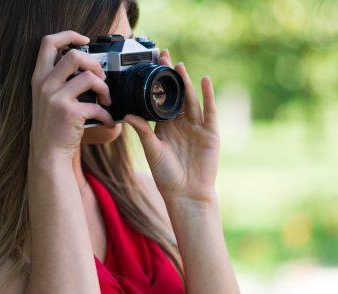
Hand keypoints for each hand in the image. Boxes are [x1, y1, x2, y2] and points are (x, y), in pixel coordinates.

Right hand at [30, 31, 114, 159]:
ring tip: (107, 100)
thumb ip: (60, 79)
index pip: (48, 43)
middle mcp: (45, 84)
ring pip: (89, 77)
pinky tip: (108, 121)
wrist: (48, 153)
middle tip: (100, 78)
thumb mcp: (48, 97)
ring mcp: (56, 98)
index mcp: (39, 77)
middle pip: (73, 55)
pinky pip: (97, 106)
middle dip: (94, 63)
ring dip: (105, 89)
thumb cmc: (54, 125)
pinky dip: (107, 115)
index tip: (84, 40)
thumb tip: (89, 65)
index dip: (68, 35)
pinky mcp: (69, 113)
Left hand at [125, 50, 219, 207]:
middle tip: (164, 56)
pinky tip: (205, 81)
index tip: (152, 65)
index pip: (161, 98)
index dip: (158, 82)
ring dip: (186, 82)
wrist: (186, 194)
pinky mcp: (211, 132)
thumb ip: (143, 130)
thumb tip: (127, 114)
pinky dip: (208, 96)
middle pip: (177, 94)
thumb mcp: (152, 150)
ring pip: (191, 99)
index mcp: (165, 126)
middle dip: (171, 76)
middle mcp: (181, 123)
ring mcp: (197, 126)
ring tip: (179, 66)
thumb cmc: (167, 176)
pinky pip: (210, 110)